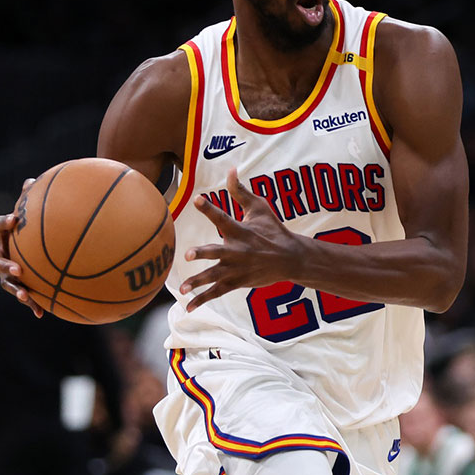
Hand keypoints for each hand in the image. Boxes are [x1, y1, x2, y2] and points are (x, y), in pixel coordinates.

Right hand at [0, 178, 42, 316]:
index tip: (15, 219)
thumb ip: (30, 200)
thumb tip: (32, 180)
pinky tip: (41, 313)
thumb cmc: (30, 228)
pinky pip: (22, 295)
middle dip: (4, 264)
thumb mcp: (30, 215)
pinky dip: (31, 304)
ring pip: (4, 283)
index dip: (4, 222)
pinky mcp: (15, 285)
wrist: (28, 248)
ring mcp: (4, 273)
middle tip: (17, 268)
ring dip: (14, 289)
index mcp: (1, 235)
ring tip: (25, 294)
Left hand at [181, 169, 303, 310]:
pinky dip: (203, 299)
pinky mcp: (238, 282)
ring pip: (215, 276)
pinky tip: (188, 306)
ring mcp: (237, 268)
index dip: (210, 208)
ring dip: (199, 282)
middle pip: (217, 252)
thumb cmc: (273, 230)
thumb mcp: (260, 208)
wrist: (291, 259)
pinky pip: (218, 292)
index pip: (223, 217)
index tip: (197, 199)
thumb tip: (231, 169)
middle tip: (189, 255)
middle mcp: (237, 250)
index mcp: (241, 231)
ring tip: (183, 288)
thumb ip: (240, 191)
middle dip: (204, 253)